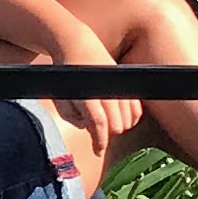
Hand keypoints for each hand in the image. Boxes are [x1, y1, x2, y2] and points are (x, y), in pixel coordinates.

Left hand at [46, 30, 139, 148]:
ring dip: (119, 127)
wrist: (78, 46)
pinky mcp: (126, 83)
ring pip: (128, 119)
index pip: (98, 123)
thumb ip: (72, 117)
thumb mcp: (60, 98)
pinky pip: (137, 109)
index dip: (100, 141)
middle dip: (107, 134)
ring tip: (107, 125)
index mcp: (86, 94)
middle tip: (98, 134)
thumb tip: (90, 130)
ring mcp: (118, 85)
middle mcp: (105, 89)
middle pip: (116, 124)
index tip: (98, 152)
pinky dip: (131, 118)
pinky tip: (121, 119)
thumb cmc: (67, 76)